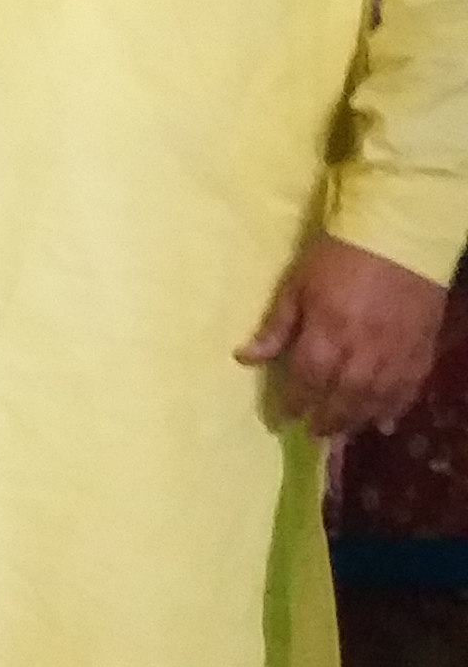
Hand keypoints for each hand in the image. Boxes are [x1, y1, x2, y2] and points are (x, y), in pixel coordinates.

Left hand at [241, 231, 448, 437]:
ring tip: (341, 432)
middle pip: (342, 398)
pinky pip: (409, 387)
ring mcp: (396, 352)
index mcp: (328, 334)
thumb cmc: (339, 256)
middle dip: (325, 420)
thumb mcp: (297, 285)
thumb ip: (276, 326)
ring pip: (376, 399)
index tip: (279, 420)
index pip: (305, 381)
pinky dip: (395, 407)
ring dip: (357, 420)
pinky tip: (383, 420)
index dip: (291, 404)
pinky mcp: (421, 347)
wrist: (400, 234)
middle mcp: (363, 350)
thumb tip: (246, 358)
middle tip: (312, 432)